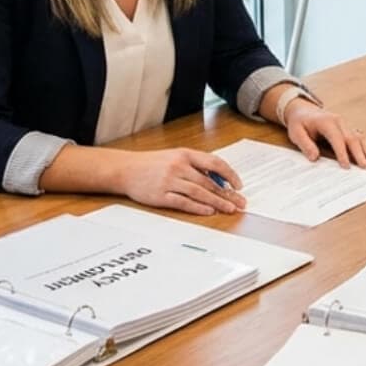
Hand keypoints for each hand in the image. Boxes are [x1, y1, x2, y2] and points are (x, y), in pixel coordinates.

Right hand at [116, 148, 245, 215]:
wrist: (125, 169)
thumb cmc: (151, 163)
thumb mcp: (175, 156)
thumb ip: (195, 165)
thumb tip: (218, 179)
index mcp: (185, 154)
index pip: (214, 163)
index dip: (229, 175)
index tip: (238, 185)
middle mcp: (178, 166)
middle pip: (209, 182)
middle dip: (227, 194)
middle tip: (240, 202)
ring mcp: (169, 181)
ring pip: (199, 193)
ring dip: (217, 202)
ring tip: (229, 209)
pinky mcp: (160, 195)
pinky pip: (183, 203)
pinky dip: (198, 207)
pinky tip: (209, 211)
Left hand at [282, 98, 365, 167]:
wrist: (302, 110)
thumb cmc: (299, 122)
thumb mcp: (296, 132)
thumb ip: (305, 144)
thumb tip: (314, 157)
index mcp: (327, 122)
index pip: (337, 139)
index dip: (342, 153)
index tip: (346, 166)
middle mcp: (339, 122)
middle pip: (352, 139)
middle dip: (360, 154)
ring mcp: (345, 124)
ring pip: (359, 137)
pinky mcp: (348, 128)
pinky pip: (360, 136)